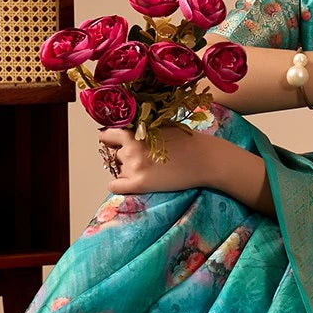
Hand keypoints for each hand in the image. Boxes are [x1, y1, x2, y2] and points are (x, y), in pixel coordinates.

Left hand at [98, 125, 214, 195]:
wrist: (205, 158)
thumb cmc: (188, 140)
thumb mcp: (161, 125)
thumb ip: (144, 128)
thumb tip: (130, 132)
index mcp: (135, 131)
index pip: (107, 135)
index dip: (112, 141)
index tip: (118, 145)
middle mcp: (130, 148)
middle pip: (113, 155)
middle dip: (123, 157)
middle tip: (141, 160)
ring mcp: (134, 166)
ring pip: (117, 170)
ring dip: (126, 171)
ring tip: (147, 171)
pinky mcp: (139, 183)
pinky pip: (115, 186)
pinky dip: (120, 186)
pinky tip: (133, 184)